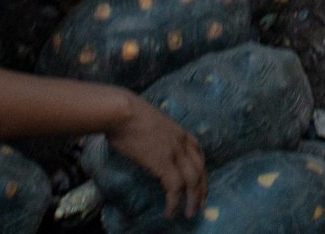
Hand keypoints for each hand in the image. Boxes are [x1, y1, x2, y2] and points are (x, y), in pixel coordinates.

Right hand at [108, 100, 208, 219]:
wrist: (122, 112)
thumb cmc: (128, 116)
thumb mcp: (152, 125)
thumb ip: (158, 138)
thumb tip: (150, 150)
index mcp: (180, 132)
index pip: (198, 153)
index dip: (201, 170)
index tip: (200, 183)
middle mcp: (182, 142)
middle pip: (200, 169)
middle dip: (202, 189)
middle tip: (200, 205)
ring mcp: (174, 152)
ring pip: (192, 180)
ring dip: (192, 200)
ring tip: (189, 214)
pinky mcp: (163, 162)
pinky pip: (175, 187)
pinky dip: (174, 202)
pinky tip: (169, 211)